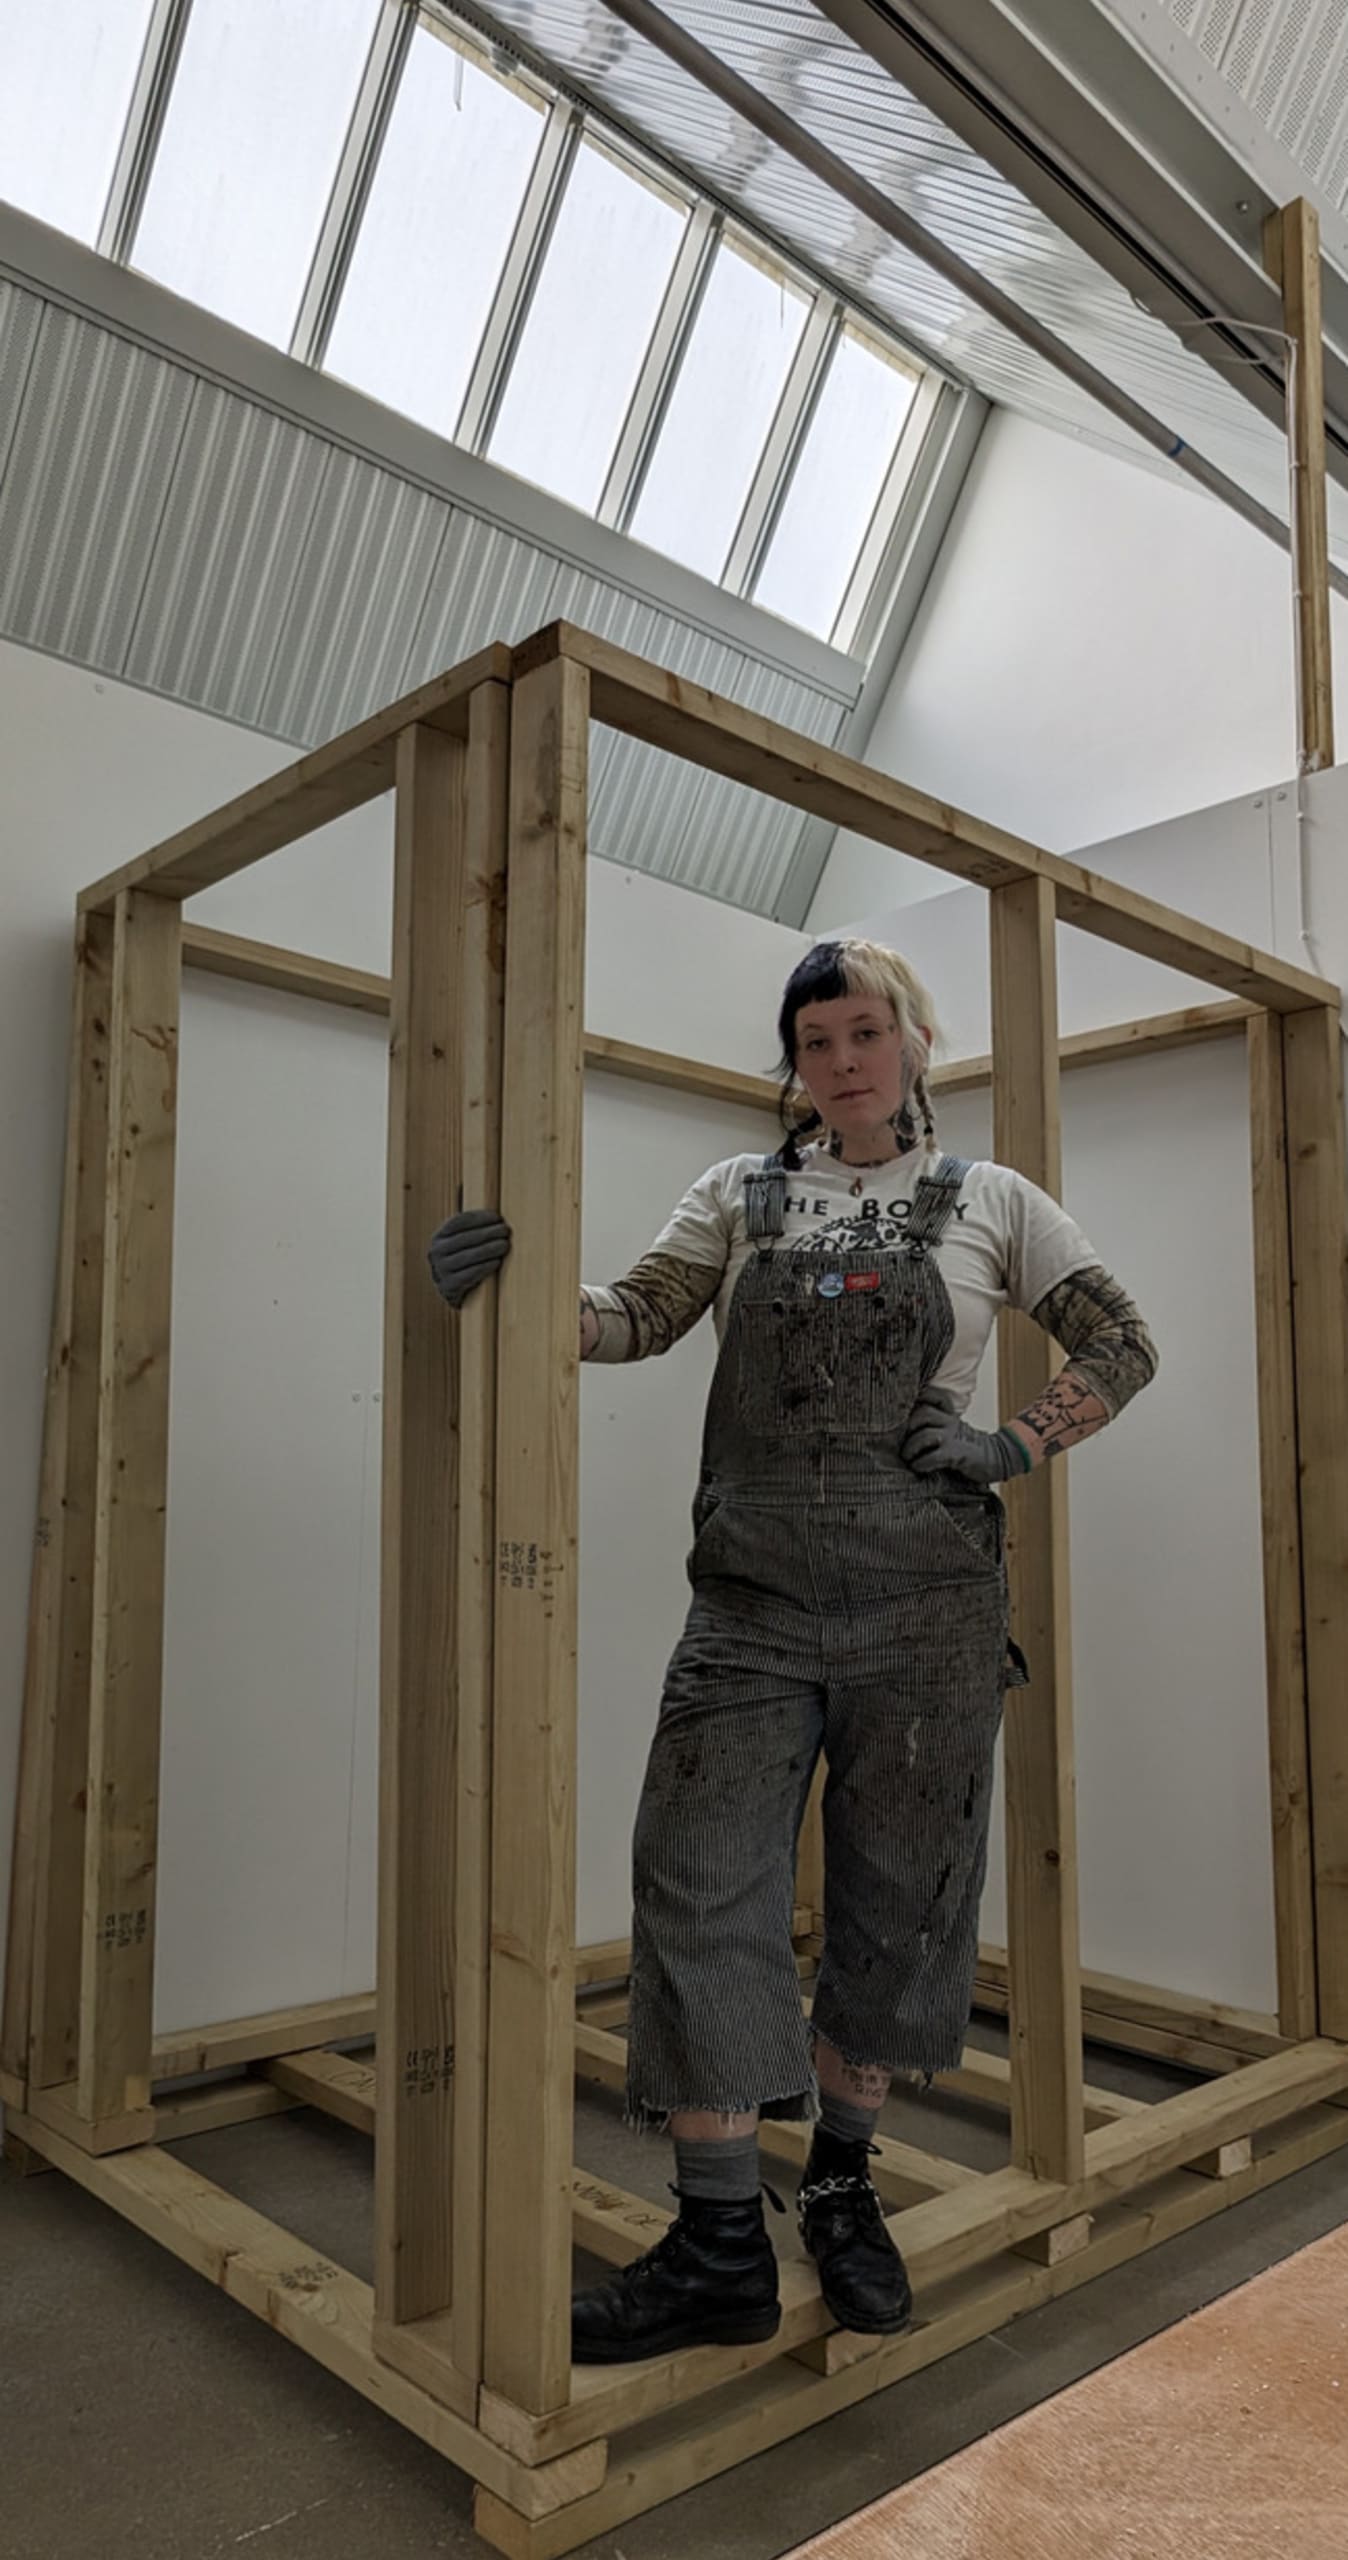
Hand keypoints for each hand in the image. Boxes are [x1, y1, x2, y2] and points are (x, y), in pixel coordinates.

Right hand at [427, 1209, 510, 1306]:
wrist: (451, 1291)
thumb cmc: (463, 1261)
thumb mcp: (460, 1243)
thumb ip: (471, 1229)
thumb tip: (496, 1216)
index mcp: (438, 1237)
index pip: (458, 1222)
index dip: (479, 1218)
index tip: (496, 1217)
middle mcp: (436, 1253)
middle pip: (464, 1238)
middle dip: (488, 1233)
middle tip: (505, 1230)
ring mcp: (440, 1271)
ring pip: (467, 1256)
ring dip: (489, 1249)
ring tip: (505, 1245)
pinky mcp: (449, 1287)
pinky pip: (468, 1275)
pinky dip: (484, 1267)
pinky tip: (496, 1262)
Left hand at [902, 1386, 1029, 1485]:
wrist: (998, 1459)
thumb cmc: (969, 1448)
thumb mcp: (954, 1430)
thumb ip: (936, 1427)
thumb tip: (906, 1433)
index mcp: (949, 1415)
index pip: (932, 1396)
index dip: (918, 1399)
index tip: (904, 1412)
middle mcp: (951, 1422)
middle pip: (923, 1413)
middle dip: (907, 1428)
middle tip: (901, 1442)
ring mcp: (954, 1437)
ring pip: (925, 1435)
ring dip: (911, 1448)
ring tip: (908, 1458)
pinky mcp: (957, 1454)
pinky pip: (933, 1456)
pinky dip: (922, 1463)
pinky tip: (918, 1467)